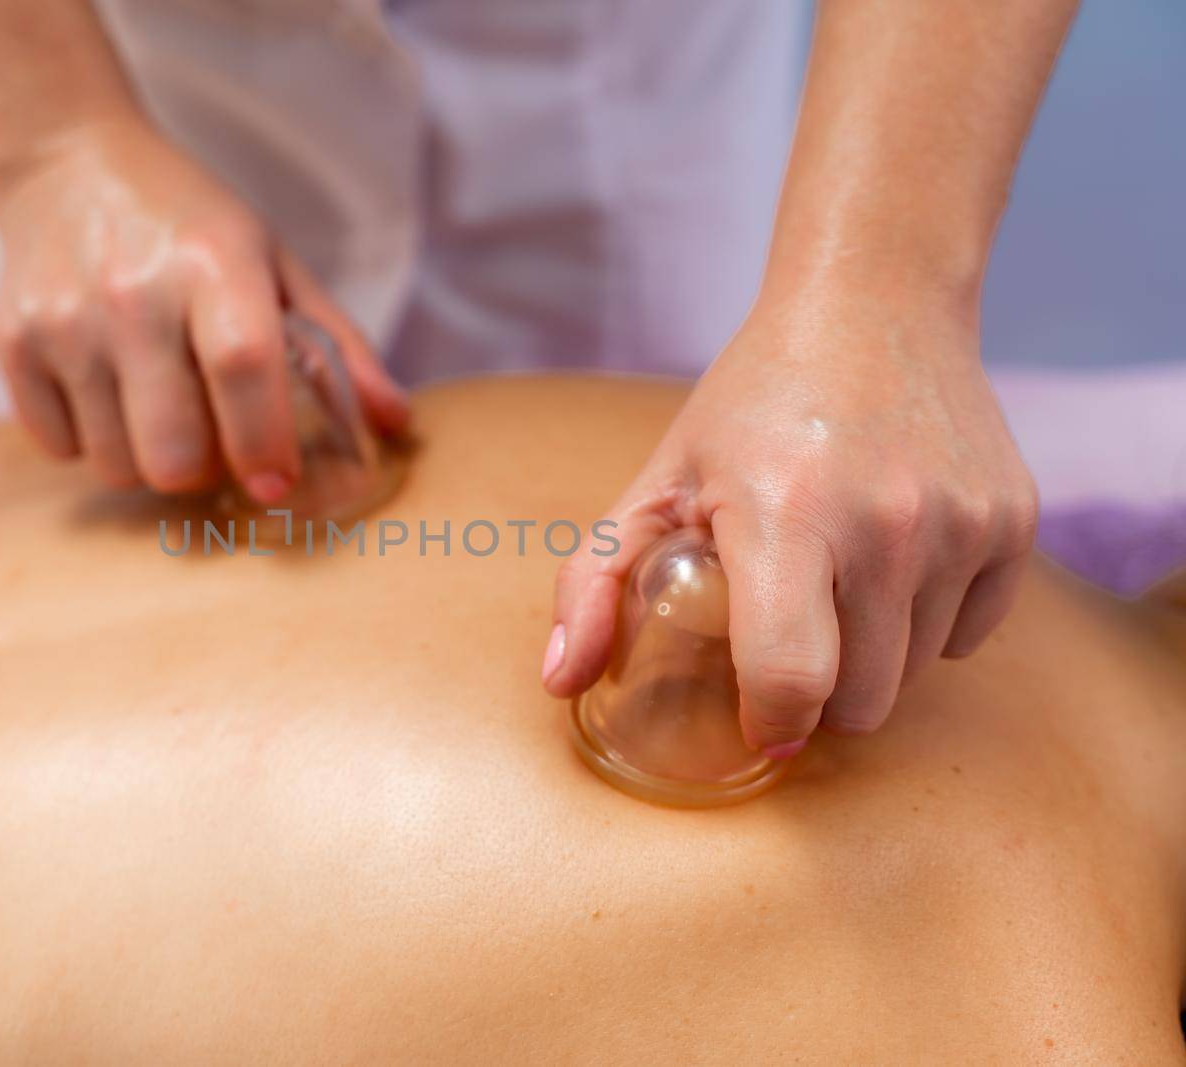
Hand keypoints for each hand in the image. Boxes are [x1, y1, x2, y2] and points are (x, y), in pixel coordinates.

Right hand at [0, 120, 409, 499]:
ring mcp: (65, 321)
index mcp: (213, 265)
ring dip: (147, 461)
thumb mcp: (273, 261)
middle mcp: (133, 294)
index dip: (264, 442)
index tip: (276, 483)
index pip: (242, 370)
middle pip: (172, 450)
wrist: (68, 159)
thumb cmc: (187, 223)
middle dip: (203, 471)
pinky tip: (106, 396)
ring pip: (115, 464)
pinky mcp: (12, 342)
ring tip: (158, 412)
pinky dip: (88, 443)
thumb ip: (338, 345)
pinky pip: (58, 448)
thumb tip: (399, 424)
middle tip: (212, 443)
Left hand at [544, 290, 1038, 755]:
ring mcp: (962, 523)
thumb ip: (593, 583)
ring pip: (916, 675)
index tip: (756, 722)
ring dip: (871, 658)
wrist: (873, 305)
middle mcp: (887, 523)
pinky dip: (927, 622)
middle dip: (818, 697)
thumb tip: (559, 682)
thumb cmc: (750, 404)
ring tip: (833, 585)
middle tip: (785, 638)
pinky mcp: (1015, 521)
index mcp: (786, 515)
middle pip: (864, 703)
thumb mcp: (657, 480)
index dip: (771, 724)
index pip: (793, 681)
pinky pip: (969, 635)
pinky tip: (891, 562)